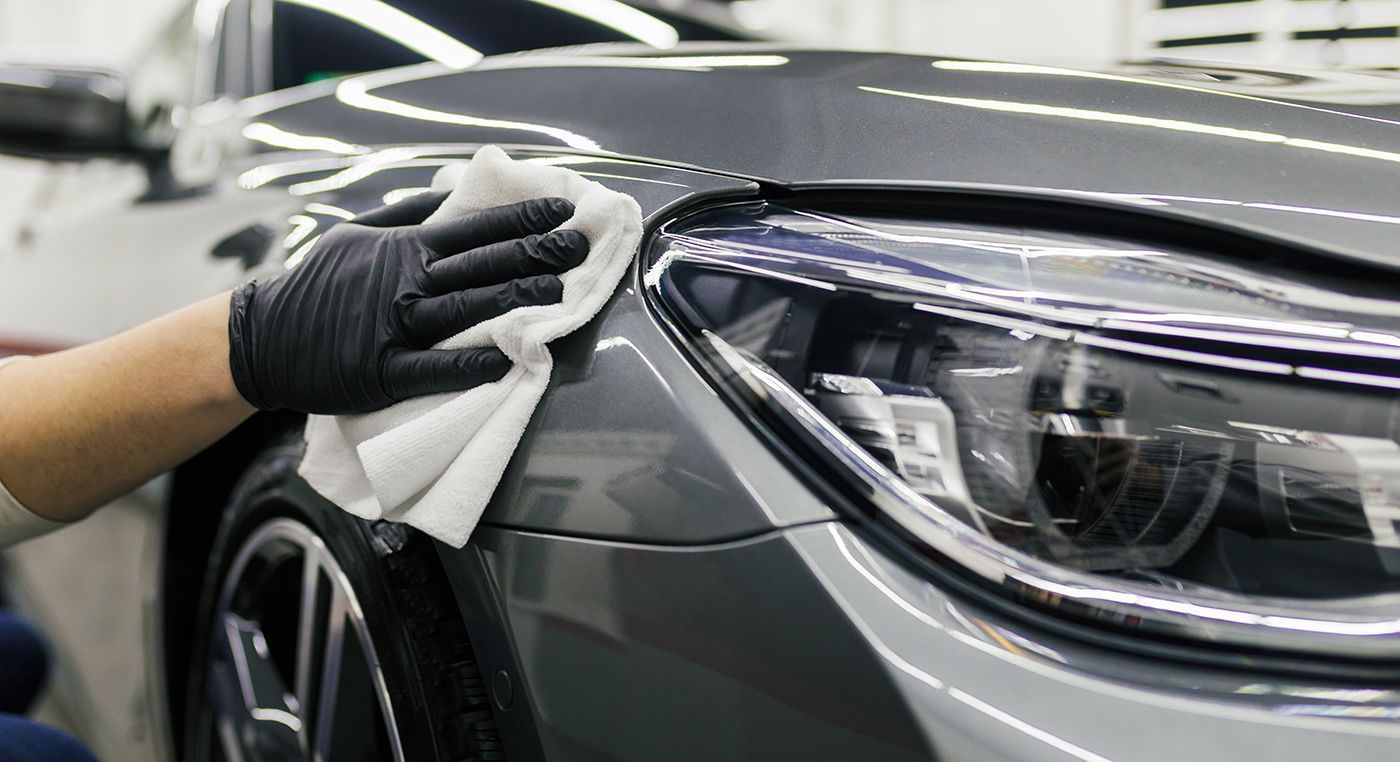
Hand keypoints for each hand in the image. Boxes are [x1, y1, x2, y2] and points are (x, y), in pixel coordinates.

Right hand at [227, 191, 588, 413]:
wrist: (263, 337)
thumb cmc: (318, 285)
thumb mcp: (356, 233)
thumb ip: (407, 214)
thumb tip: (453, 189)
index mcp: (404, 249)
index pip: (476, 228)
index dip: (523, 219)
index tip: (563, 212)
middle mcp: (404, 283)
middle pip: (482, 265)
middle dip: (536, 255)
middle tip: (580, 249)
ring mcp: (394, 327)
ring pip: (467, 309)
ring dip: (517, 301)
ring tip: (561, 296)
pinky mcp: (382, 370)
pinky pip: (434, 367)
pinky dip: (472, 363)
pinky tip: (509, 359)